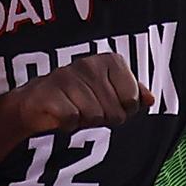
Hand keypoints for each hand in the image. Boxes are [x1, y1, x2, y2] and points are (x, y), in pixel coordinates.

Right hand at [13, 52, 155, 134]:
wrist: (36, 102)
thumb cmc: (77, 98)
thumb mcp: (109, 95)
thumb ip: (132, 94)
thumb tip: (149, 98)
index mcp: (108, 61)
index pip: (132, 99)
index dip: (122, 108)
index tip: (108, 103)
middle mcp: (88, 64)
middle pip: (115, 111)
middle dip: (103, 118)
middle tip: (88, 109)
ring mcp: (67, 77)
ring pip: (94, 116)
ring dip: (85, 121)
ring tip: (74, 110)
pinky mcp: (50, 93)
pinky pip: (73, 120)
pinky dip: (68, 124)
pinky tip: (61, 115)